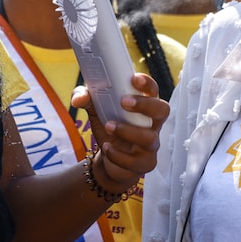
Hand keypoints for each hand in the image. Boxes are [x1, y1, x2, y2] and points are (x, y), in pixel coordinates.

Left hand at [71, 73, 168, 191]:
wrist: (109, 156)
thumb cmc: (109, 125)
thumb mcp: (96, 110)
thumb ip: (87, 98)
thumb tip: (78, 98)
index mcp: (144, 105)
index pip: (153, 90)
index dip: (147, 83)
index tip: (134, 78)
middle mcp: (152, 123)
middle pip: (162, 110)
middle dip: (145, 105)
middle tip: (124, 102)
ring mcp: (151, 145)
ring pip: (150, 138)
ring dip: (128, 131)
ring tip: (108, 126)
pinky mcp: (145, 163)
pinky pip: (135, 161)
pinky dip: (118, 154)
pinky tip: (106, 147)